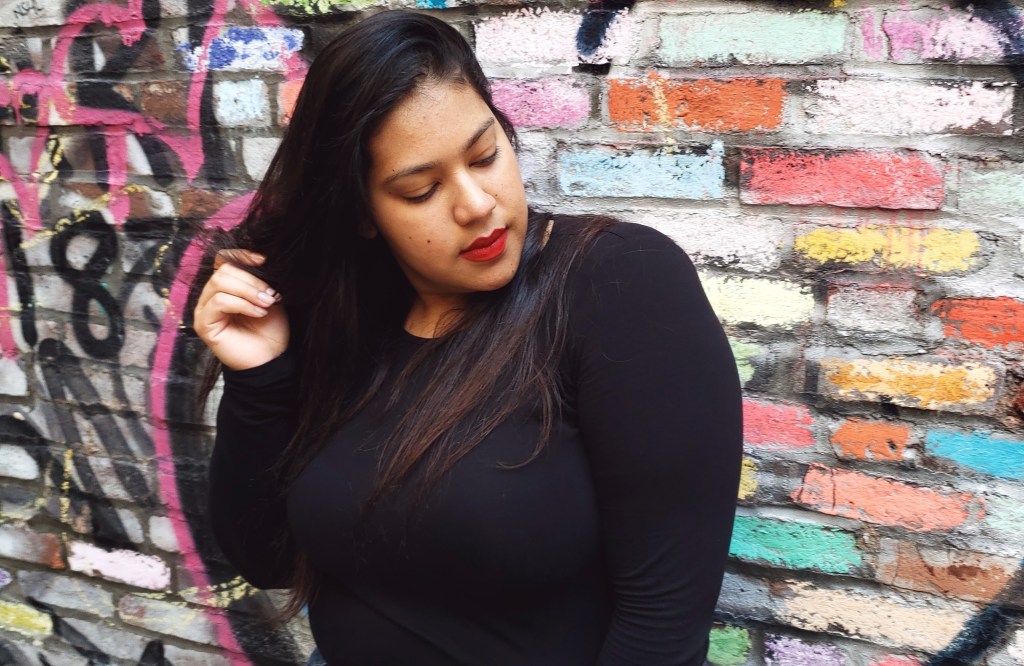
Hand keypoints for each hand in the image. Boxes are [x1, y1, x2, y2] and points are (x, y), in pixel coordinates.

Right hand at [193, 249, 289, 370]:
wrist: (271, 357)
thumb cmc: (270, 328)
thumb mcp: (269, 296)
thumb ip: (260, 278)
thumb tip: (260, 258)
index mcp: (225, 286)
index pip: (223, 258)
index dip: (241, 254)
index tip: (264, 260)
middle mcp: (211, 295)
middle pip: (223, 270)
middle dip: (251, 279)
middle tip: (270, 294)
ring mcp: (204, 309)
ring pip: (219, 283)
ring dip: (248, 291)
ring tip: (266, 304)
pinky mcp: (203, 324)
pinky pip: (218, 302)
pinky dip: (242, 304)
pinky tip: (258, 313)